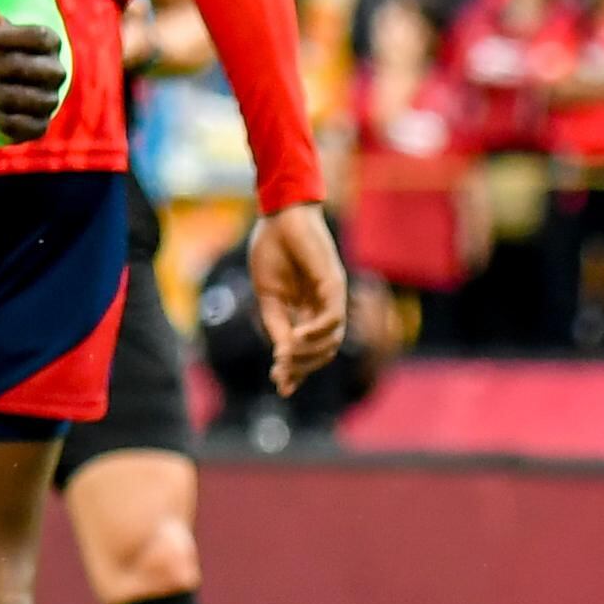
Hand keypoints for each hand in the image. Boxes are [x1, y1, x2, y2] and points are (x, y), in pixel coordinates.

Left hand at [0, 2, 66, 143]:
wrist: (14, 88)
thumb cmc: (2, 53)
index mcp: (51, 43)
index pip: (34, 37)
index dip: (3, 37)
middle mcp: (56, 72)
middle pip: (22, 67)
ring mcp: (50, 101)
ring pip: (17, 98)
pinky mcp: (39, 126)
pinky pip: (16, 124)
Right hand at [250, 202, 346, 396]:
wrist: (278, 216)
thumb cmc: (272, 250)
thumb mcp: (269, 297)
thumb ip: (278, 326)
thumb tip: (282, 358)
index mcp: (307, 310)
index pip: (310, 350)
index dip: (297, 370)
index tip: (280, 387)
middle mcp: (324, 307)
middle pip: (324, 351)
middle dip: (302, 367)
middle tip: (281, 374)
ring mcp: (332, 296)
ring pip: (332, 340)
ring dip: (309, 354)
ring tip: (286, 355)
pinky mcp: (334, 283)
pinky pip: (333, 317)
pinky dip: (317, 333)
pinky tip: (297, 337)